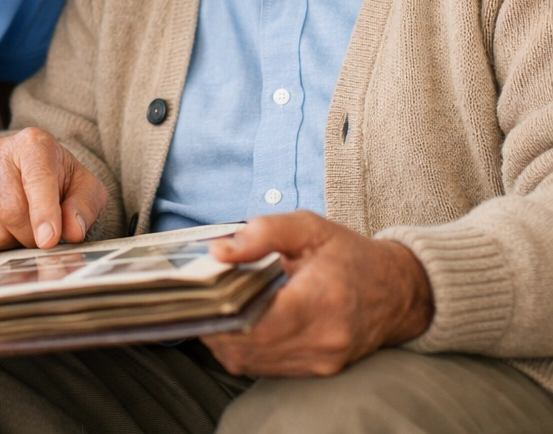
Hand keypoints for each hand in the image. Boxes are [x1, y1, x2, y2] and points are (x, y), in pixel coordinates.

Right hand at [0, 128, 106, 253]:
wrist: (26, 171)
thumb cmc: (59, 182)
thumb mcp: (84, 189)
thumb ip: (84, 207)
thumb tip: (72, 231)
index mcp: (33, 144)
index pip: (37, 179)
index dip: (44, 213)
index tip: (49, 241)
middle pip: (11, 211)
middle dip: (31, 237)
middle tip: (42, 237)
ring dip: (11, 244)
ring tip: (21, 228)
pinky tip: (1, 231)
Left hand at [201, 211, 432, 376]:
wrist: (398, 290)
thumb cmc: (349, 254)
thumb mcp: (309, 227)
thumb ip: (263, 232)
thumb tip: (220, 252)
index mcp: (322, 299)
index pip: (257, 321)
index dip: (220, 310)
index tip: (201, 289)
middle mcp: (324, 339)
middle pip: (248, 347)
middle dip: (215, 324)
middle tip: (198, 297)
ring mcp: (322, 360)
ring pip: (252, 363)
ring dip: (225, 339)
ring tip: (215, 307)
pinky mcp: (320, 370)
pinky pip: (267, 368)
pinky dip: (245, 348)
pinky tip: (238, 323)